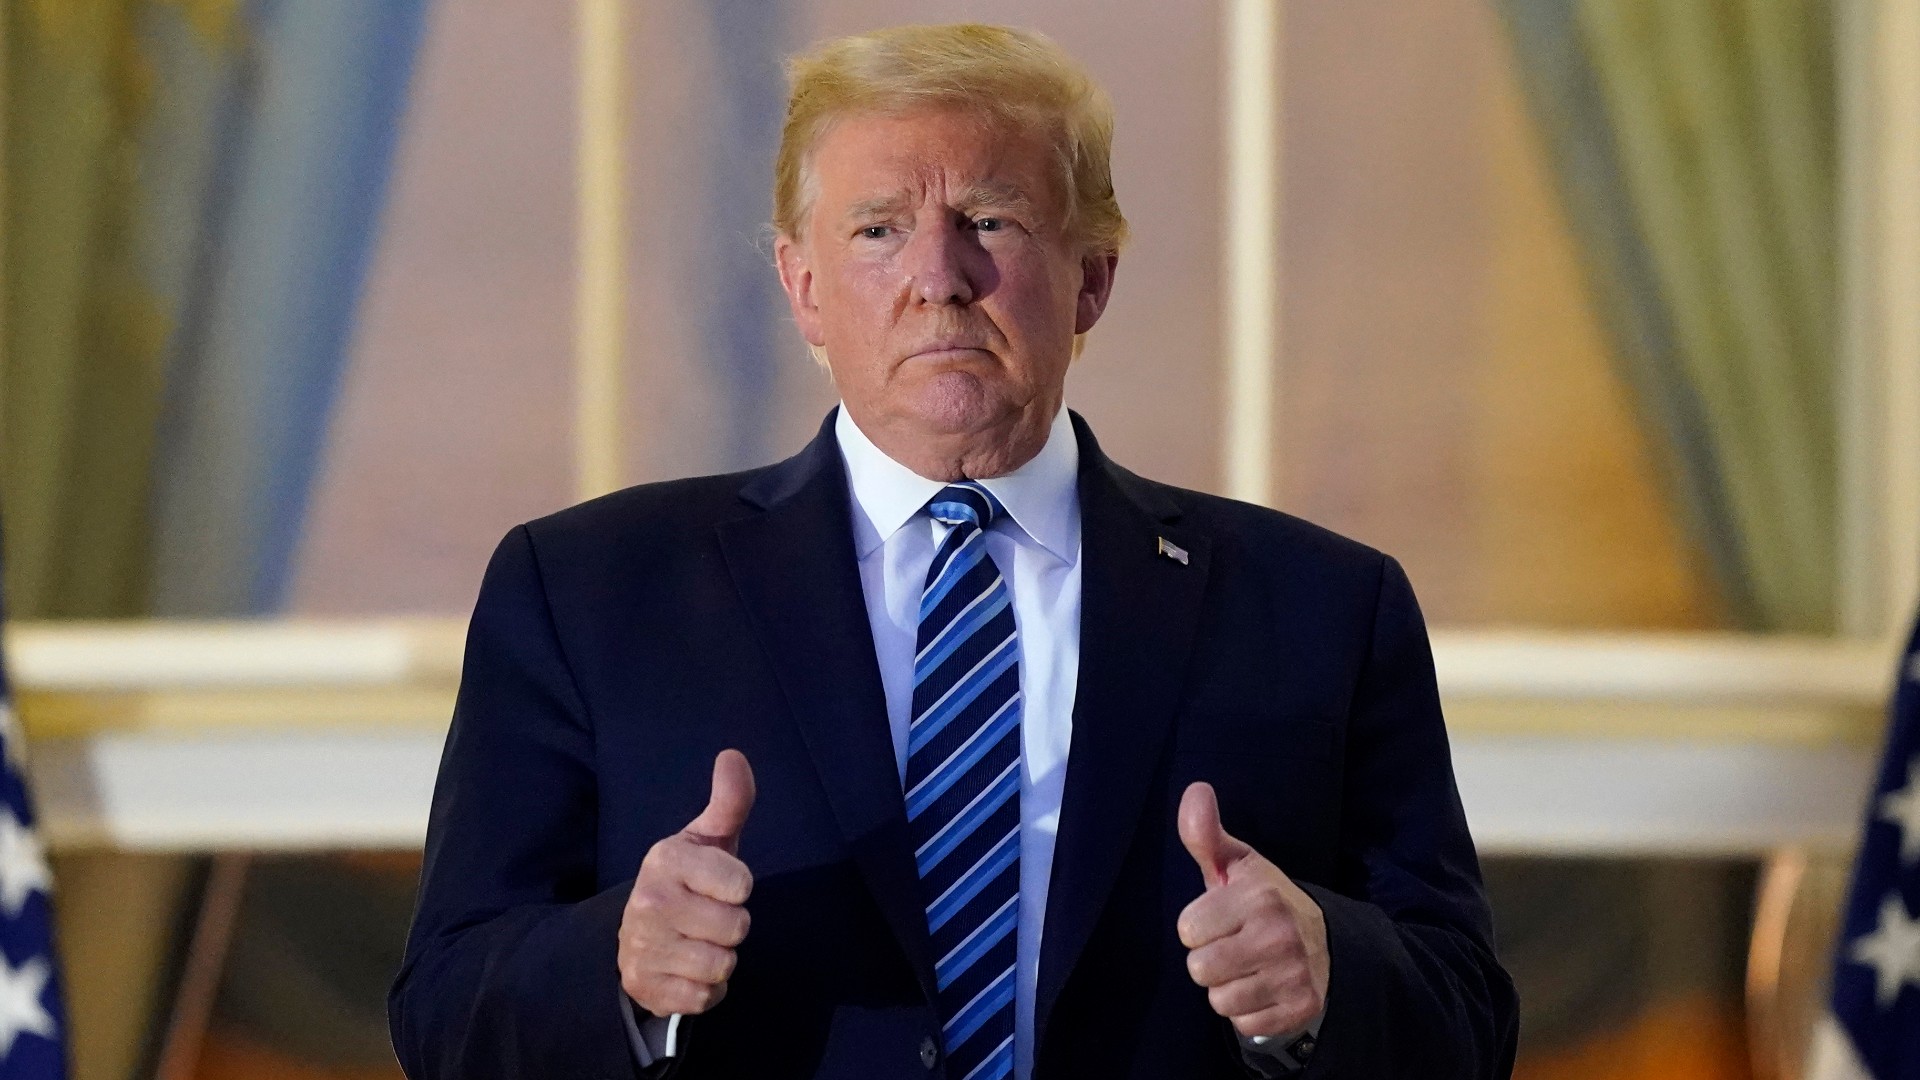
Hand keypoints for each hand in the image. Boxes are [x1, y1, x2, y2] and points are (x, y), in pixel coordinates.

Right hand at [619, 749, 755, 1016]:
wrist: (640, 935)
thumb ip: (729, 801)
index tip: (719, 884)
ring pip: (722, 964)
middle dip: (731, 926)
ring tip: (699, 942)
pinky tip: (688, 969)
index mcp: (666, 860)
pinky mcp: (645, 986)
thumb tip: (733, 755)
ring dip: (721, 959)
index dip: (739, 887)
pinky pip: (705, 997)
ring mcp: (643, 947)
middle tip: (709, 917)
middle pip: (736, 928)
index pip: (741, 885)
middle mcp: (649, 902)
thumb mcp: (709, 839)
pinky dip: (705, 989)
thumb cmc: (691, 880)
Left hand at [1176, 782, 1329, 1038]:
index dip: (1198, 925)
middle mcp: (1279, 936)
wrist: (1326, 942)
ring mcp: (1293, 975)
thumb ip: (1206, 835)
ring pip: (1219, 999)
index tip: (1221, 918)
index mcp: (1259, 896)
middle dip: (1210, 958)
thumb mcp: (1237, 865)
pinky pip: (1243, 1023)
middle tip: (1234, 944)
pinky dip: (1249, 1010)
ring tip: (1248, 966)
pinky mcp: (1300, 1008)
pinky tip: (1263, 987)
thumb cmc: (1264, 901)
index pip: (1187, 929)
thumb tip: (1195, 791)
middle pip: (1199, 969)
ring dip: (1227, 987)